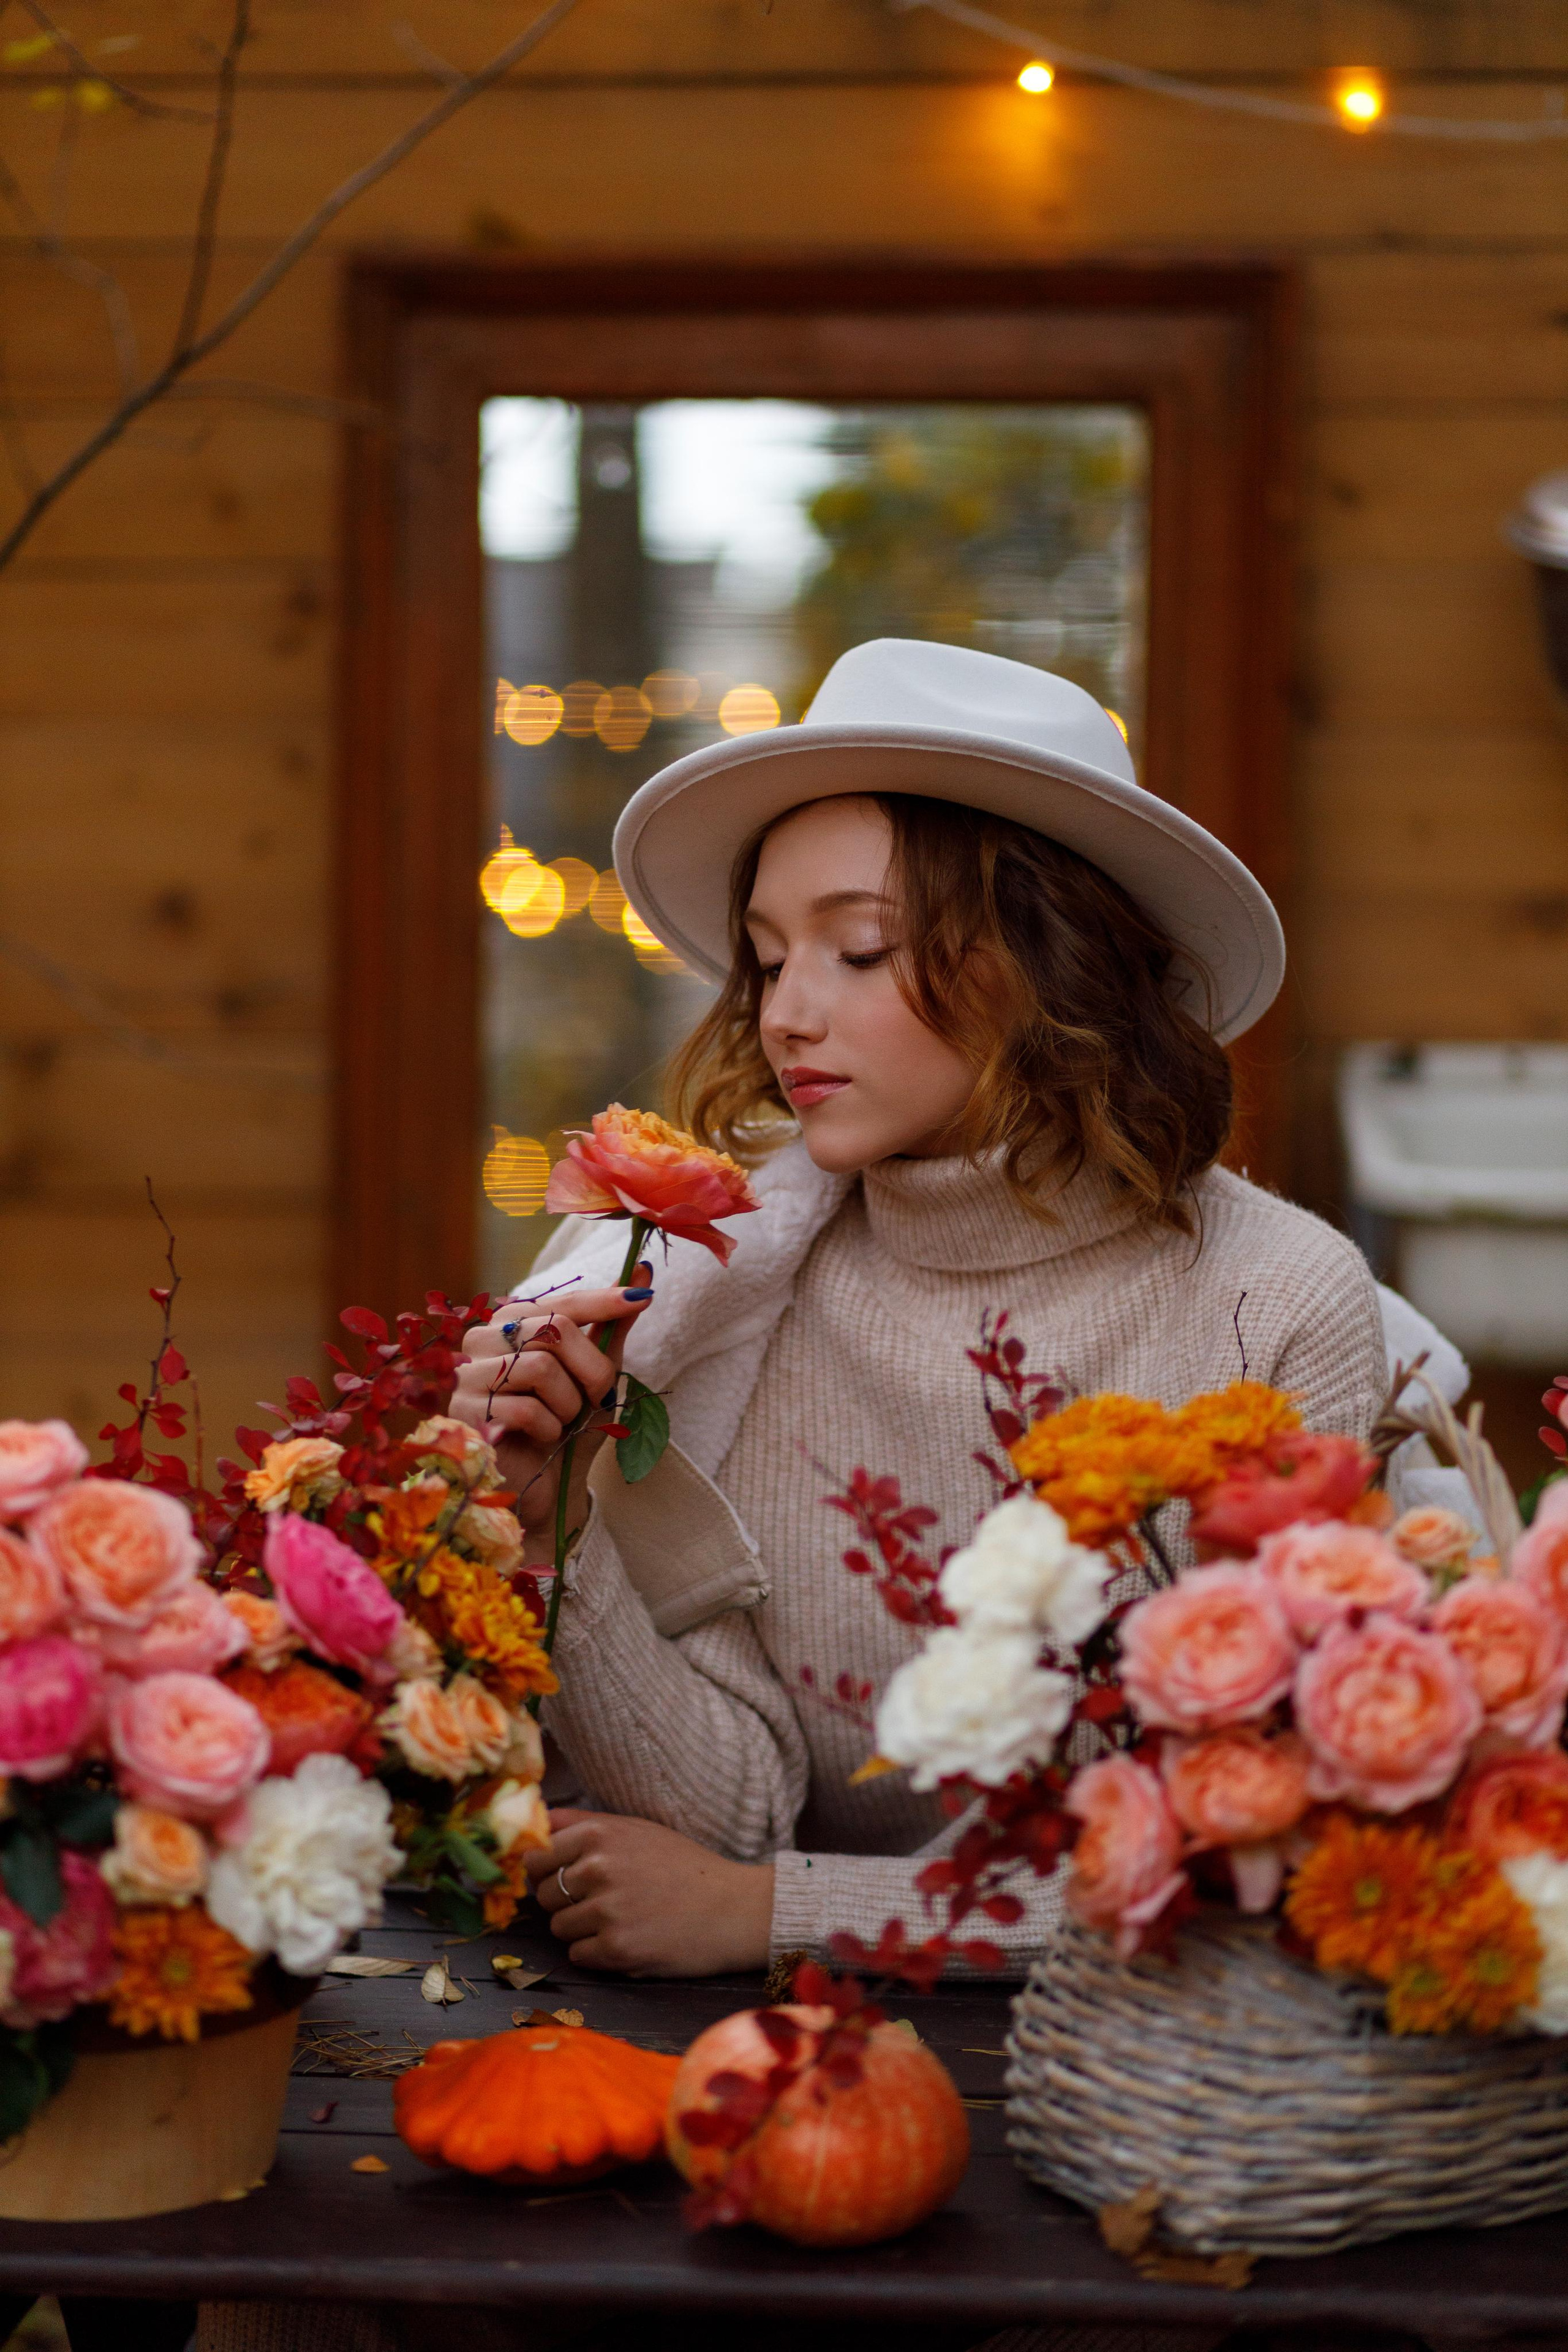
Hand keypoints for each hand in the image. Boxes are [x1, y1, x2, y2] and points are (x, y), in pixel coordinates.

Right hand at [449, 1267, 652, 1555]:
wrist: (548, 1489)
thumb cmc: (568, 1427)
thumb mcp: (596, 1375)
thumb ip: (611, 1326)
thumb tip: (643, 1271)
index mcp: (511, 1323)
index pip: (560, 1301)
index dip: (602, 1300)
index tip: (642, 1297)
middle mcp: (482, 1340)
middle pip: (553, 1329)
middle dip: (591, 1368)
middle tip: (593, 1398)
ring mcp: (467, 1375)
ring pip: (540, 1367)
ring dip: (568, 1403)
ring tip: (562, 1421)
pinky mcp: (463, 1413)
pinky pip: (525, 1408)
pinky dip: (549, 1428)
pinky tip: (541, 1439)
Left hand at [526, 1809, 774, 1976]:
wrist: (733, 1908)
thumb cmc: (685, 1867)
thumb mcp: (638, 1829)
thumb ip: (585, 1823)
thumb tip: (538, 1821)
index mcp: (600, 1833)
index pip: (535, 1856)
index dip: (545, 1871)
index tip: (561, 1878)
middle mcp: (599, 1868)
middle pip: (545, 1894)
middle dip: (565, 1902)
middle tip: (601, 1902)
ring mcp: (607, 1910)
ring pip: (559, 1928)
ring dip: (581, 1930)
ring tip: (619, 1921)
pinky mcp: (618, 1949)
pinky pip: (577, 1956)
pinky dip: (596, 1954)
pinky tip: (626, 1941)